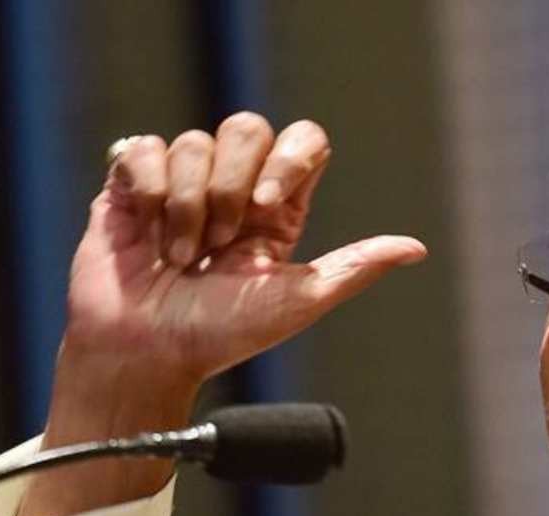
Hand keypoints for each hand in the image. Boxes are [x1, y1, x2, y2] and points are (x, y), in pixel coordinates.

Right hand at [14, 113, 425, 515]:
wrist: (145, 354)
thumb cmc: (221, 335)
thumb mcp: (299, 302)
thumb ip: (355, 267)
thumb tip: (416, 248)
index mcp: (277, 209)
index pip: (303, 141)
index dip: (289, 159)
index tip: (266, 206)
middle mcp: (233, 188)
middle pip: (247, 128)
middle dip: (230, 186)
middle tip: (218, 245)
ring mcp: (182, 184)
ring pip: (193, 142)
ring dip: (186, 206)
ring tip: (180, 257)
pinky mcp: (132, 186)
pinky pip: (144, 149)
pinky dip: (148, 191)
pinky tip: (146, 231)